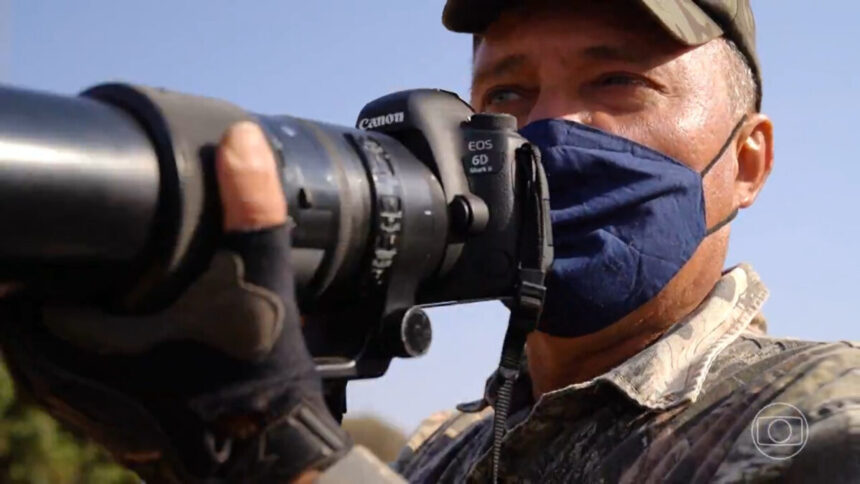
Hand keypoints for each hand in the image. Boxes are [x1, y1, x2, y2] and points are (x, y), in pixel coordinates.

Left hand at [0, 122, 349, 481]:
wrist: (272, 460)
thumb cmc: (254, 386)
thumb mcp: (258, 289)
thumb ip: (252, 212)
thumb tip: (242, 139)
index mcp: (76, 348)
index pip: (9, 287)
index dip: (22, 248)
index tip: (37, 215)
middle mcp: (64, 383)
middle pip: (18, 311)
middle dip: (39, 273)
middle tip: (69, 233)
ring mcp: (81, 406)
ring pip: (40, 343)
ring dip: (52, 307)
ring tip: (90, 267)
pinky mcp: (105, 415)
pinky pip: (66, 365)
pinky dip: (76, 336)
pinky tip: (119, 316)